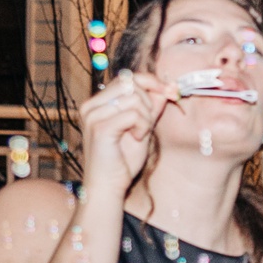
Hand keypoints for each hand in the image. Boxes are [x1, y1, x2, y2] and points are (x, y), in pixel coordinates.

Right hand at [78, 70, 160, 202]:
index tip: (170, 92)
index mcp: (98, 102)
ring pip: (134, 98)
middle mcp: (91, 105)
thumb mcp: (142, 127)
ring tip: (140, 134)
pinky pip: (133, 115)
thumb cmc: (123, 159)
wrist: (109, 185)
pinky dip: (142, 126)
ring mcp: (93, 115)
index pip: (127, 77)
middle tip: (146, 125)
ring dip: (146, 118)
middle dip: (149, 103)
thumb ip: (151, 107)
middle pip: (131, 83)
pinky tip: (136, 138)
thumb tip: (166, 87)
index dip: (152, 81)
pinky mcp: (99, 127)